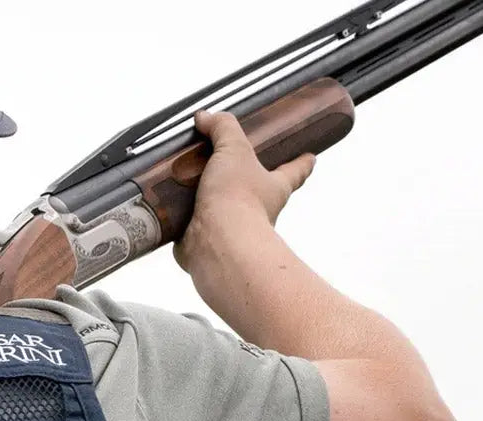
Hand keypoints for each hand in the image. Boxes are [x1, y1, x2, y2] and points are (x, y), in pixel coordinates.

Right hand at [173, 110, 315, 273]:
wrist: (216, 242)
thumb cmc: (237, 200)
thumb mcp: (234, 150)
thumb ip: (222, 128)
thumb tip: (206, 117)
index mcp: (274, 187)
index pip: (294, 172)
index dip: (302, 163)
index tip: (310, 158)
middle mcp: (256, 210)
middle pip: (259, 192)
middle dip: (248, 181)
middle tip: (232, 166)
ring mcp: (231, 227)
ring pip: (225, 210)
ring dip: (210, 198)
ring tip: (189, 181)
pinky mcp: (205, 240)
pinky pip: (195, 225)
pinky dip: (184, 216)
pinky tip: (172, 205)